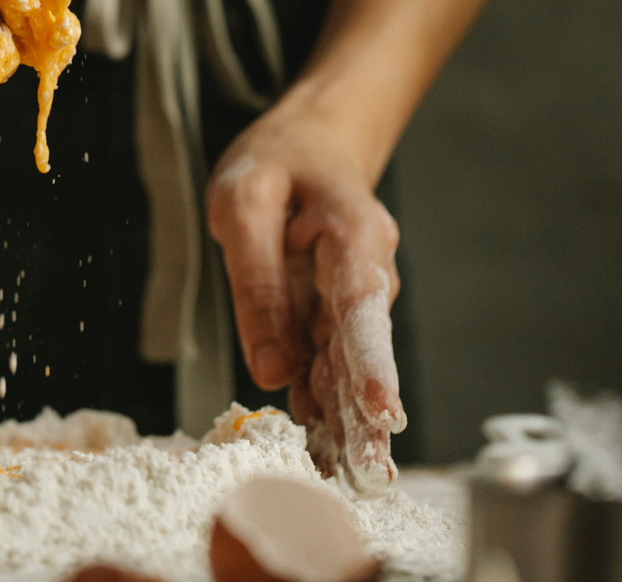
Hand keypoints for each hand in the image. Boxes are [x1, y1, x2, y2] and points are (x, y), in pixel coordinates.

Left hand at [206, 93, 405, 491]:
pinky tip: (318, 451)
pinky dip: (324, 406)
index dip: (371, 360)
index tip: (377, 409)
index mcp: (353, 234)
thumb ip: (256, 281)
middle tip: (364, 473)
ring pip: (348, 368)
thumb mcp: (243, 203)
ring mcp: (352, 299)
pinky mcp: (332, 317)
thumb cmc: (276, 164)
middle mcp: (366, 273)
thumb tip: (271, 367)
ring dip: (347, 423)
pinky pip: (328, 365)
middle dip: (366, 415)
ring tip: (339, 477)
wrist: (308, 144)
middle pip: (364, 350)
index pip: (363, 305)